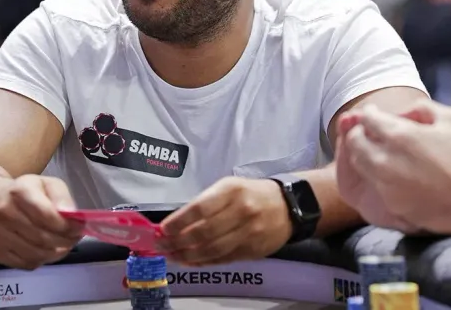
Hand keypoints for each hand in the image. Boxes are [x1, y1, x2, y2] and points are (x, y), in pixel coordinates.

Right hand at [0, 175, 83, 269]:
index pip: (47, 215)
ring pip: (36, 254)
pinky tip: (49, 250)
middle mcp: (4, 213)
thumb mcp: (46, 184)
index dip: (67, 225)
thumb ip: (62, 196)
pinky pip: (27, 264)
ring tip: (65, 245)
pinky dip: (43, 260)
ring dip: (57, 253)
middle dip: (65, 241)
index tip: (79, 227)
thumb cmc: (25, 192)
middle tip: (75, 238)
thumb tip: (72, 215)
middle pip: (43, 237)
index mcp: (19, 192)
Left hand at [157, 176, 291, 265]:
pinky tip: (190, 261)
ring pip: (213, 250)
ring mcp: (249, 233)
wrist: (288, 206)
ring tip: (172, 256)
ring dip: (188, 256)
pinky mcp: (253, 251)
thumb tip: (177, 222)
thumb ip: (206, 202)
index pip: (200, 208)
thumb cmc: (250, 193)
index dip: (178, 221)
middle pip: (204, 232)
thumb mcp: (228, 187)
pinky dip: (204, 262)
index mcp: (231, 191)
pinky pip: (223, 259)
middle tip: (162, 246)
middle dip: (178, 242)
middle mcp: (241, 212)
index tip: (162, 229)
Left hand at [336, 101, 450, 235]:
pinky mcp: (390, 203)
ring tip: (375, 150)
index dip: (369, 113)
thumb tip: (404, 109)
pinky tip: (389, 171)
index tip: (374, 114)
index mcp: (399, 135)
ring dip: (361, 152)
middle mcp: (386, 159)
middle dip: (358, 132)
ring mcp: (386, 183)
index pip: (367, 118)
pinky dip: (374, 174)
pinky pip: (372, 183)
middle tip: (368, 131)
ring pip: (358, 162)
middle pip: (354, 140)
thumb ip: (422, 107)